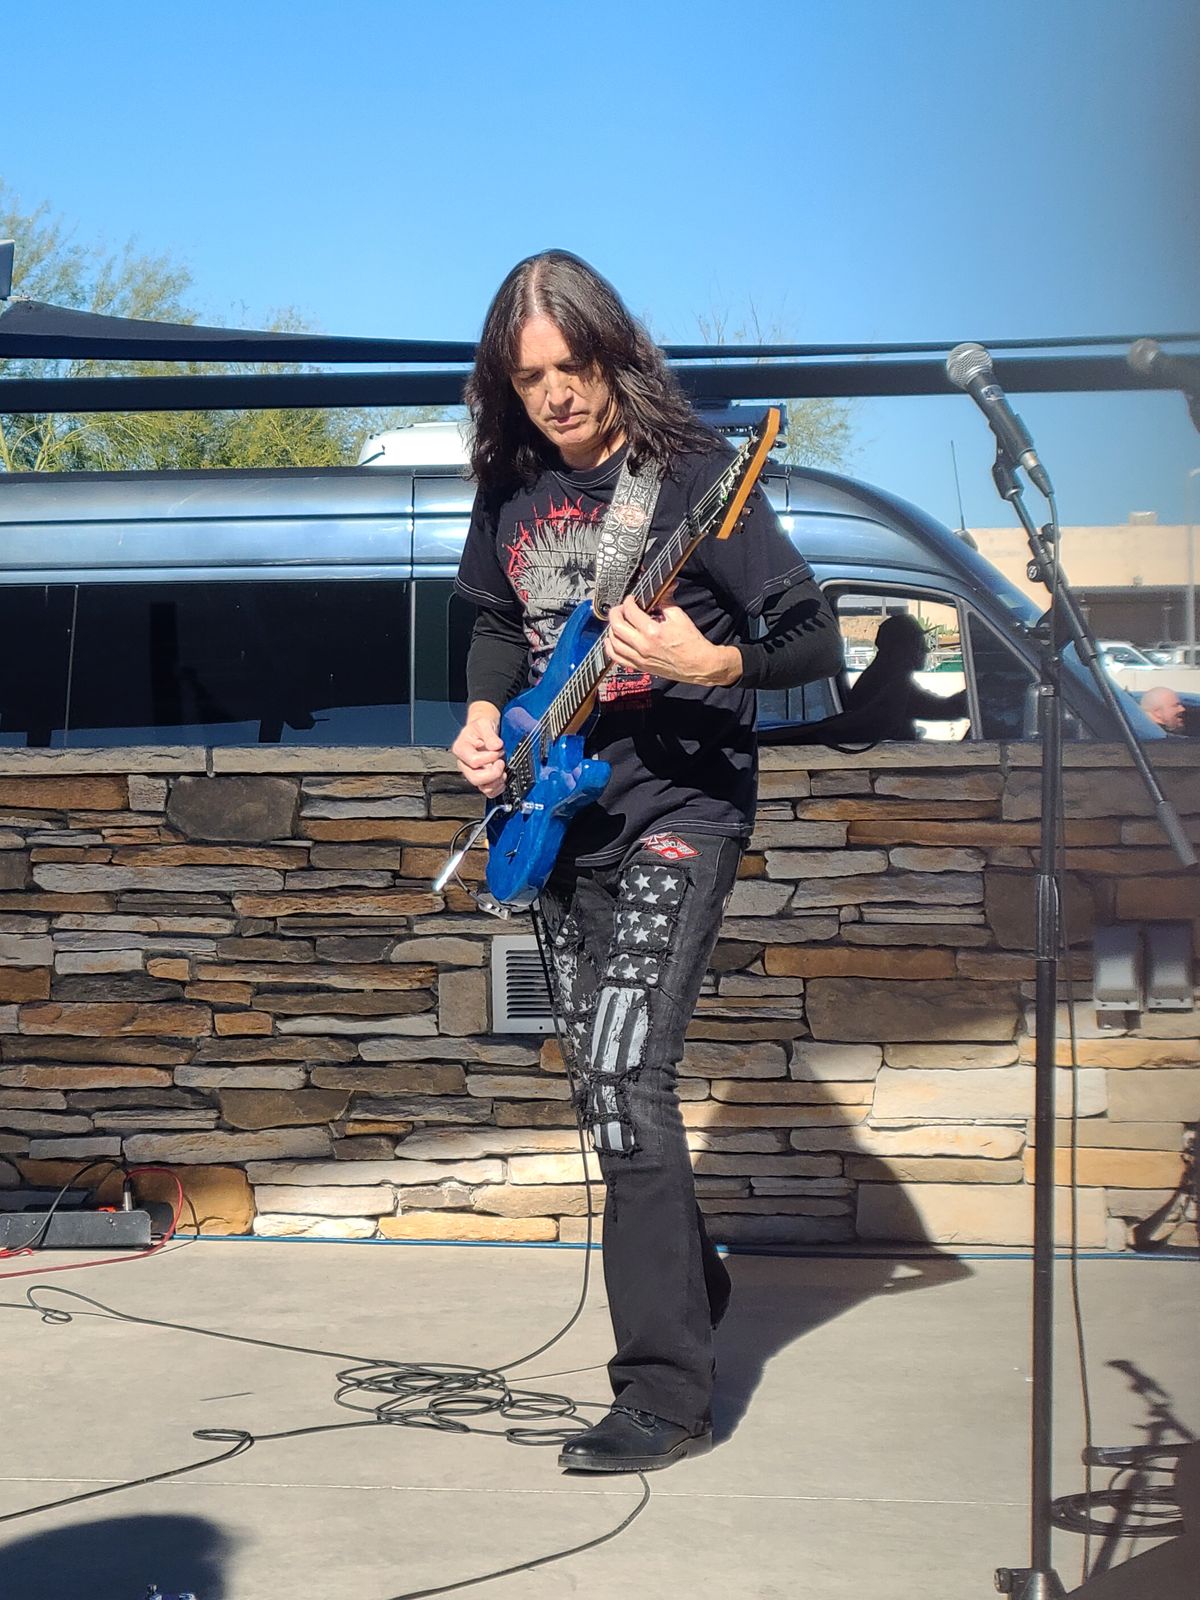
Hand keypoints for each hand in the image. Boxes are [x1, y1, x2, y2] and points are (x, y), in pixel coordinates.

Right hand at [451, 704, 506, 797]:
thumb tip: (496, 746)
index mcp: (461, 749)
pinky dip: (497, 788)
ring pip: (482, 787)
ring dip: (496, 781)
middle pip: (475, 778)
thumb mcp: (484, 724)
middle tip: (501, 763)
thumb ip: (490, 734)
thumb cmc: (480, 727)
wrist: (482, 731)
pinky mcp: (481, 779)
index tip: (498, 749)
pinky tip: (502, 779)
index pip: (474, 761)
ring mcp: (472, 772)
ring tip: (503, 771)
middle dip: (493, 773)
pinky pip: (487, 791)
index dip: (489, 757)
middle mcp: (464, 763)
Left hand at [604, 595, 741, 685]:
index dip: (628, 601)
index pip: (630, 612)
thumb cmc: (692, 643)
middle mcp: (643, 646)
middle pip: (617, 626)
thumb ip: (665, 601)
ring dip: (612, 629)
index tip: (631, 599)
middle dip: (615, 613)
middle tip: (620, 608)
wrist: (699, 664)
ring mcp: (640, 658)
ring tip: (617, 622)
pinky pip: (617, 658)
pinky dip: (611, 648)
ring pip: (614, 643)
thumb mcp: (679, 616)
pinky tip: (612, 640)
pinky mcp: (640, 666)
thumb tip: (660, 591)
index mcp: (653, 631)